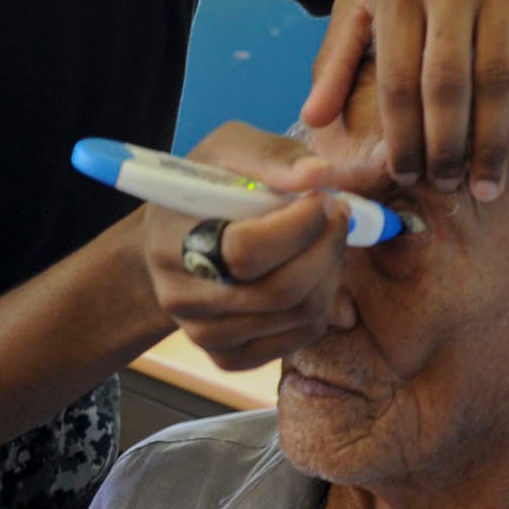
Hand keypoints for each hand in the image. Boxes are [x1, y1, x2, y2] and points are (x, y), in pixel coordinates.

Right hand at [142, 123, 350, 371]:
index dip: (299, 226)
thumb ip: (271, 157)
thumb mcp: (226, 151)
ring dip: (330, 272)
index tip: (322, 199)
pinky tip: (314, 272)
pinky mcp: (228, 357)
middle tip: (338, 215)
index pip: (246, 251)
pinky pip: (299, 338)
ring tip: (325, 239)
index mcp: (173, 240)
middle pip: (280, 291)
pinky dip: (323, 303)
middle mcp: (183, 296)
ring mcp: (204, 334)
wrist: (170, 243)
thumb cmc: (204, 189)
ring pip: (299, 316)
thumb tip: (320, 175)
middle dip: (326, 248)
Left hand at [301, 0, 508, 199]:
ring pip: (497, 79)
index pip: (397, 80)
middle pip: (446, 85)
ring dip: (491, 142)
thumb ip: (336, 59)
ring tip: (485, 186)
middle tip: (446, 187)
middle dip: (444, 146)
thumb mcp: (369, 1)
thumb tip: (312, 121)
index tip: (405, 177)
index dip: (401, 136)